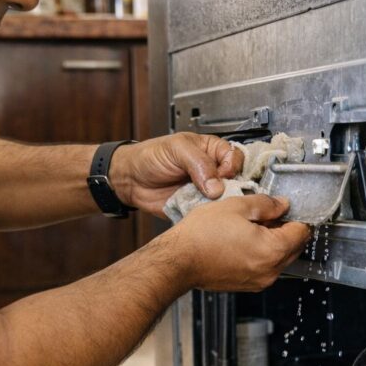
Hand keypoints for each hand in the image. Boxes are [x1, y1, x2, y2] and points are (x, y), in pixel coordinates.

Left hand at [109, 133, 243, 216]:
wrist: (130, 180)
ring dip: (219, 204)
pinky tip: (201, 212)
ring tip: (207, 203)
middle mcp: (212, 171)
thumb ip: (199, 163)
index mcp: (211, 151)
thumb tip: (217, 185)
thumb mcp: (177, 149)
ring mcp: (205, 191)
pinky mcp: (197, 208)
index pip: (235, 157)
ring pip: (225, 200)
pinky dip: (208, 216)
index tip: (223, 174)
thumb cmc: (150, 157)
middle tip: (217, 193)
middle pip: (235, 181)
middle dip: (230, 189)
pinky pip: (210, 214)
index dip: (231, 167)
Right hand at [172, 194, 310, 291]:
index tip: (286, 208)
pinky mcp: (247, 285)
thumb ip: (266, 204)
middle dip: (286, 229)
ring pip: (280, 258)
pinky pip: (265, 267)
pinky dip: (261, 254)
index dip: (296, 215)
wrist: (178, 262)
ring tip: (251, 227)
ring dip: (274, 242)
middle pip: (294, 248)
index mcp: (273, 250)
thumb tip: (282, 205)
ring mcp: (259, 281)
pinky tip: (243, 241)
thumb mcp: (237, 206)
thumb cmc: (201, 236)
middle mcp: (270, 271)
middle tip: (267, 214)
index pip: (302, 232)